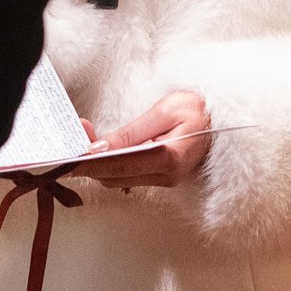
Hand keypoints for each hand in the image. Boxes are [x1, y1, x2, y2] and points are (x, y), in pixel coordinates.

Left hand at [80, 91, 211, 188]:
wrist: (221, 121)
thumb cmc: (197, 111)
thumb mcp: (164, 112)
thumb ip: (132, 132)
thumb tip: (101, 148)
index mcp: (169, 159)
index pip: (121, 166)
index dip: (93, 163)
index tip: (71, 157)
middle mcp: (166, 176)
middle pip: (115, 177)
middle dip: (89, 163)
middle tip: (69, 144)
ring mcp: (163, 180)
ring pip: (118, 179)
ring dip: (96, 164)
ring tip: (81, 142)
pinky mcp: (159, 177)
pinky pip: (127, 175)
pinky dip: (108, 164)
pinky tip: (99, 150)